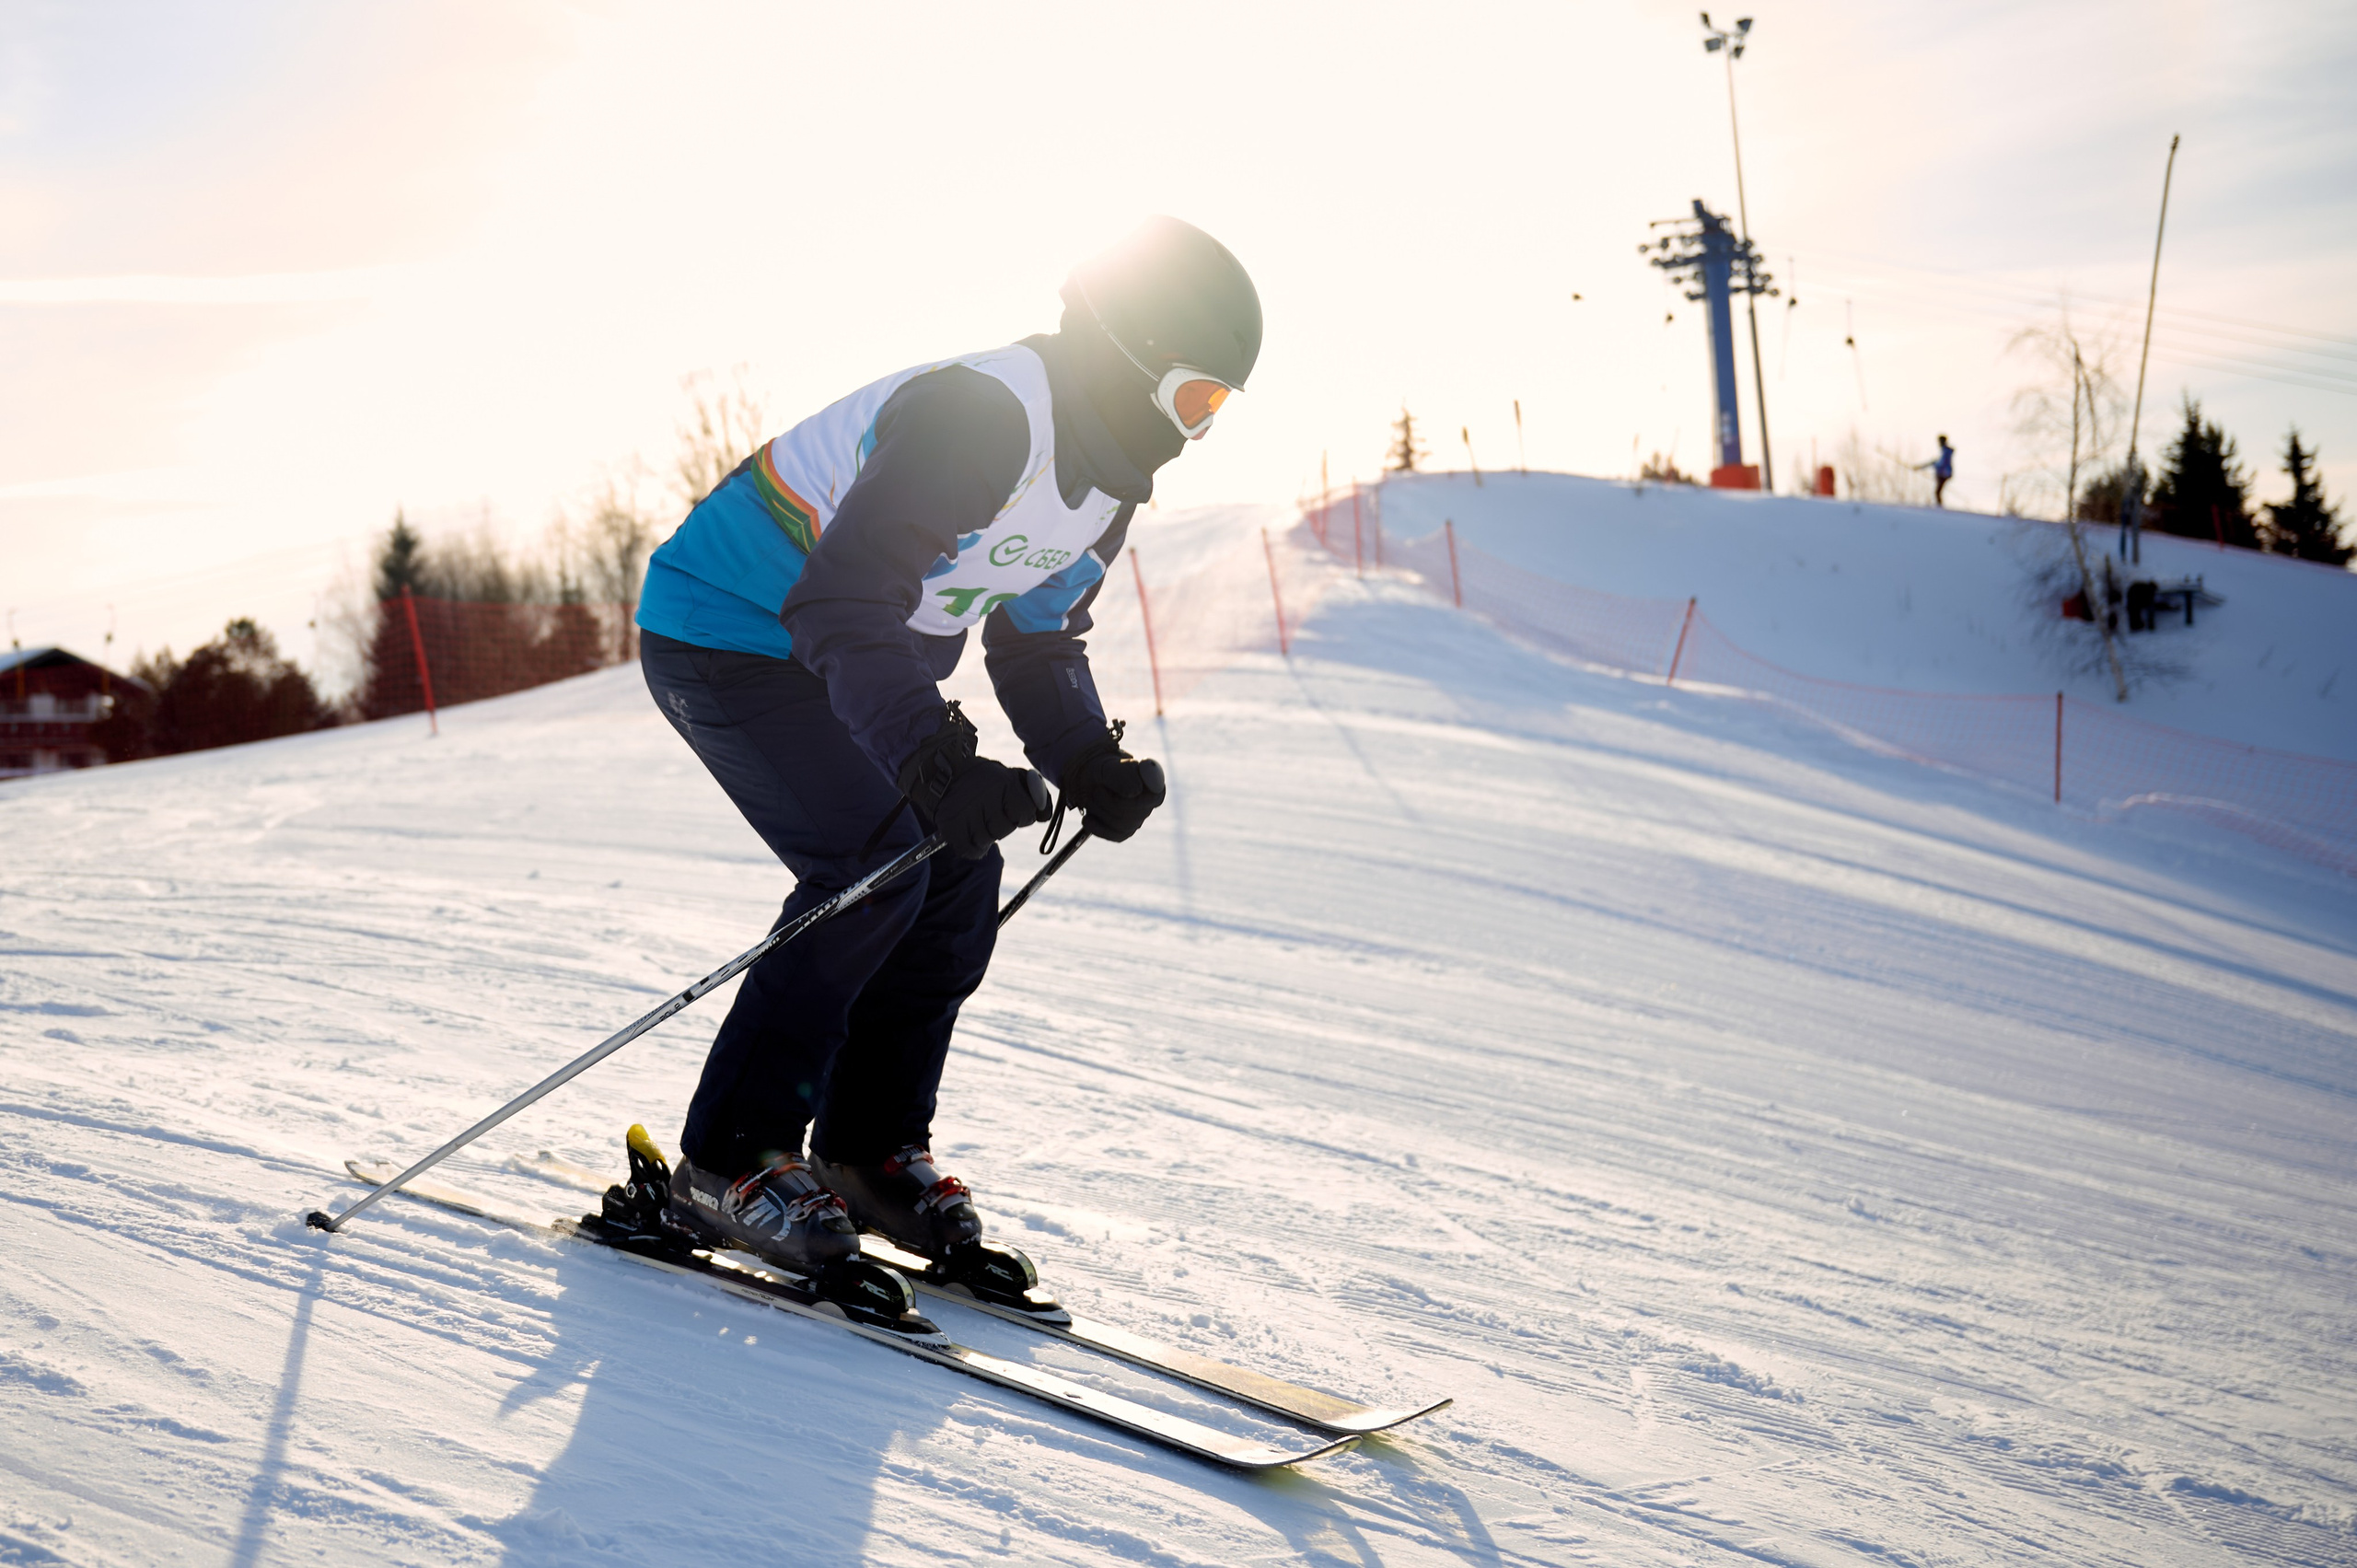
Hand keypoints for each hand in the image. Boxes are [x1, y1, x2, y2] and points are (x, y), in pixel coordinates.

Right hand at [898, 703, 1049, 858]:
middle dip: (1001, 825)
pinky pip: (970, 850)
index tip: (1011, 809)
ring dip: (985, 836)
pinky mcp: (951, 825)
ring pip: (987, 841)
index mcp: (1005, 782)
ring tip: (977, 820)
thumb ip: (1033, 794)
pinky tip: (970, 835)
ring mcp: (966, 811)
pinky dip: (973, 849)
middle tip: (989, 813)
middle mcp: (986, 796)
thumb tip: (1044, 816)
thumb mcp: (1010, 777)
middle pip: (1005, 829)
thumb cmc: (984, 779)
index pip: (1026, 813)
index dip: (1021, 815)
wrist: (942, 770)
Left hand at [1060, 732, 1166, 842]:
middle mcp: (1149, 802)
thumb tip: (1136, 791)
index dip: (1132, 797)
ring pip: (1123, 825)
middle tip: (1096, 790)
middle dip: (1110, 803)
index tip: (1112, 788)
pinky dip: (1097, 826)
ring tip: (1091, 797)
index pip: (1154, 796)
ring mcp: (1137, 819)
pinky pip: (1114, 835)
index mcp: (1153, 782)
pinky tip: (1088, 817)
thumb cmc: (1101, 769)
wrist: (1086, 779)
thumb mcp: (1108, 766)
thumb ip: (1124, 774)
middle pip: (1136, 814)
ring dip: (1101, 811)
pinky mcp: (1123, 832)